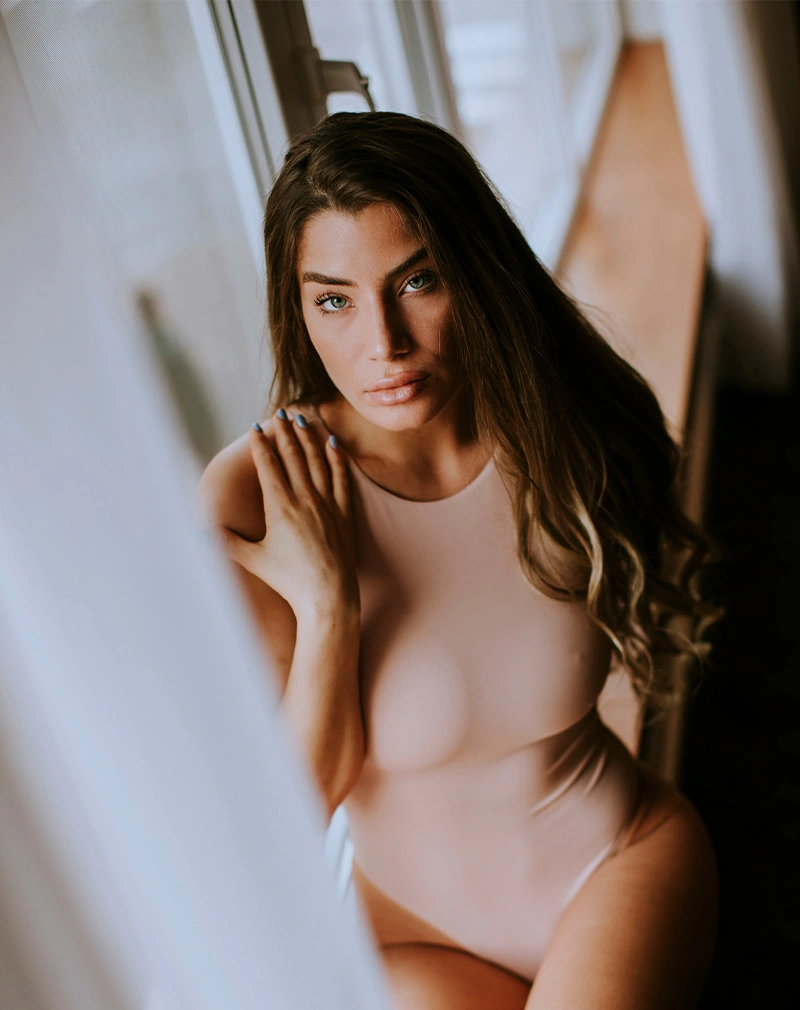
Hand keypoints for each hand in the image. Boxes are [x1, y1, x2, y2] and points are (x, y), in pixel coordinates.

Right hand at [217, 409, 358, 620]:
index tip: (256, 427)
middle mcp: (304, 499)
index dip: (261, 444)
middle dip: (285, 432)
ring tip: (303, 419)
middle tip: (280, 413)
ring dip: (309, 437)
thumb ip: (226, 543)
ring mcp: (327, 504)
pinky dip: (336, 458)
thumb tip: (197, 534)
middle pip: (293, 456)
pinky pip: (341, 477)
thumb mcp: (253, 560)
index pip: (269, 466)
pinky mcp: (343, 512)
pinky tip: (332, 443)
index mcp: (280, 507)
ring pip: (317, 461)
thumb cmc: (288, 580)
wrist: (328, 596)